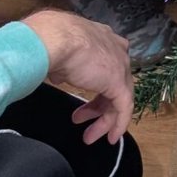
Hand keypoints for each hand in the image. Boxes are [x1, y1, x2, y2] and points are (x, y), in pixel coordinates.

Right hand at [22, 8, 133, 143]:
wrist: (58, 40)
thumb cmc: (53, 43)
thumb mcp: (61, 55)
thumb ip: (65, 66)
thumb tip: (59, 74)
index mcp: (103, 40)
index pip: (107, 68)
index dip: (98, 87)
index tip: (86, 103)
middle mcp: (117, 50)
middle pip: (114, 83)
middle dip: (98, 107)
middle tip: (82, 120)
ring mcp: (120, 66)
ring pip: (120, 97)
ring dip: (105, 119)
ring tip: (89, 135)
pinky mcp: (119, 82)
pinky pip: (124, 106)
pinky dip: (119, 123)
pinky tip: (111, 136)